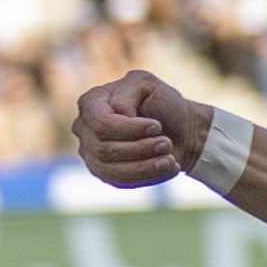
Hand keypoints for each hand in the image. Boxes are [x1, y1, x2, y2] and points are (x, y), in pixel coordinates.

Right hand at [74, 69, 202, 187]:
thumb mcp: (147, 85)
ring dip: (145, 166)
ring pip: (109, 169)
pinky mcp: (104, 172)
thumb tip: (118, 116)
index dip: (130, 129)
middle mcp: (84, 127)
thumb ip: (126, 94)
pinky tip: (167, 168)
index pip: (100, 123)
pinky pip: (118, 181)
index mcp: (91, 101)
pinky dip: (146, 176)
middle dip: (141, 148)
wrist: (181, 129)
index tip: (157, 127)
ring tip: (169, 158)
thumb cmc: (163, 104)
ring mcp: (91, 151)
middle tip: (166, 143)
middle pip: (104, 149)